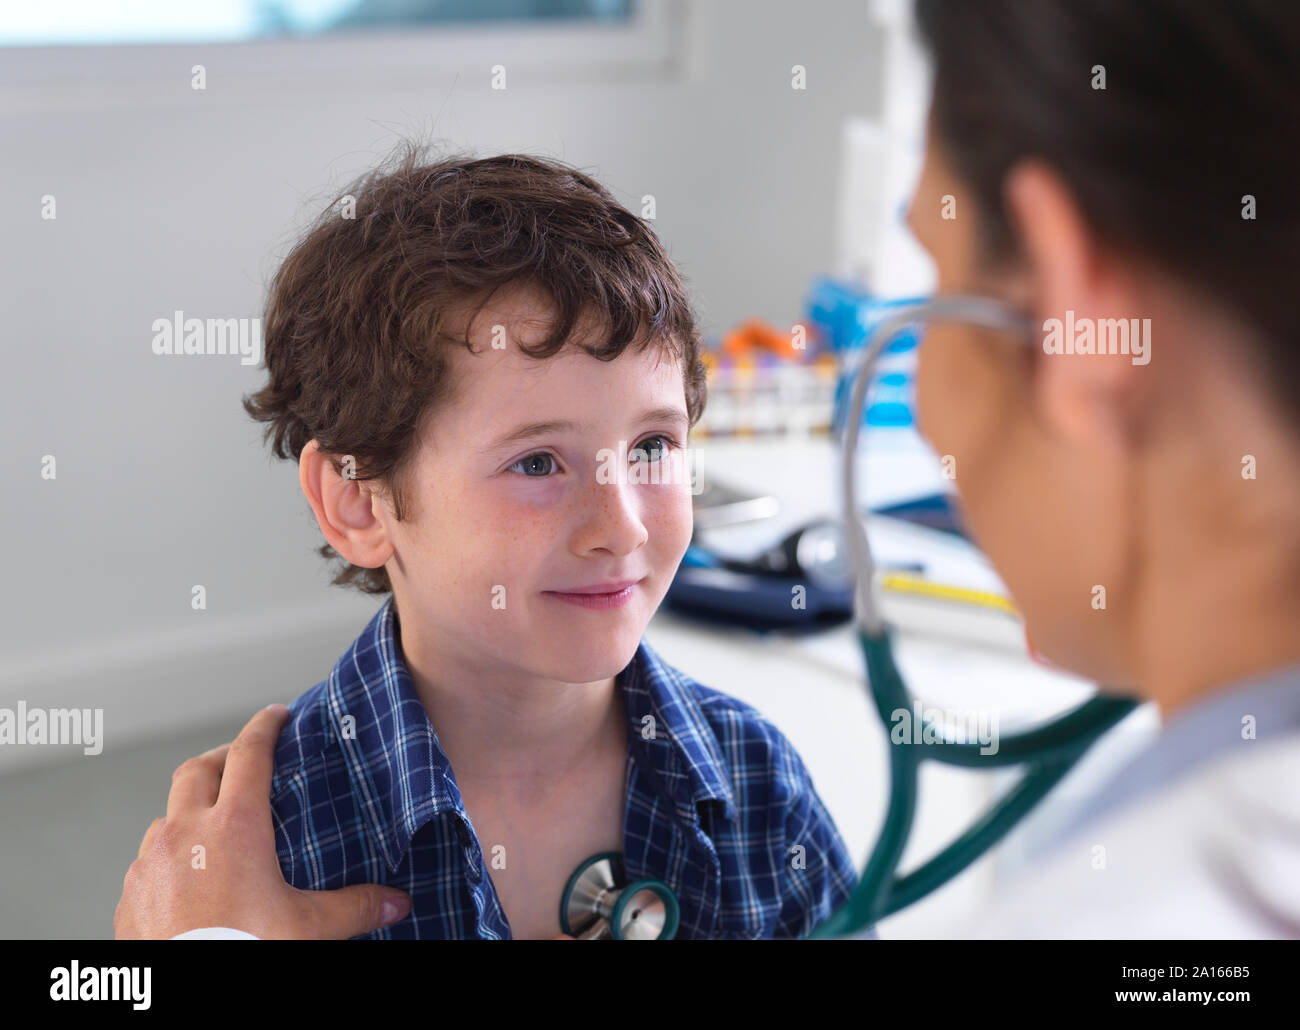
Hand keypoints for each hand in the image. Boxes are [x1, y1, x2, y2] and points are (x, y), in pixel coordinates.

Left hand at [115, 705, 411, 938]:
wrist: (186, 989)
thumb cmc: (242, 951)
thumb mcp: (308, 927)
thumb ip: (355, 907)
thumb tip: (396, 902)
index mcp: (235, 827)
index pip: (250, 754)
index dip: (265, 727)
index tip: (276, 715)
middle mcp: (187, 833)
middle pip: (197, 770)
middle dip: (220, 758)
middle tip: (240, 761)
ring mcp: (152, 862)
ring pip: (167, 815)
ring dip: (189, 811)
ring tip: (211, 828)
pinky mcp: (130, 893)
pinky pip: (148, 860)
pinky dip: (168, 856)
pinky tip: (186, 876)